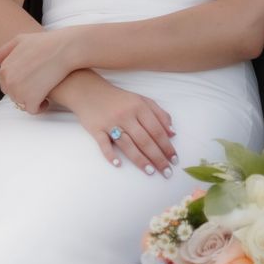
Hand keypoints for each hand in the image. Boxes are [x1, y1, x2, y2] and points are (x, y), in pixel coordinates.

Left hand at [0, 28, 91, 113]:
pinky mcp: (32, 99)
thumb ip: (2, 52)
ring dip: (32, 100)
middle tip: (39, 85)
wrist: (65, 48)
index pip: (5, 84)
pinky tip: (48, 100)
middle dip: (24, 92)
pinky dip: (40, 107)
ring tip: (44, 90)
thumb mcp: (20, 40)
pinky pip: (32, 110)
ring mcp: (19, 91)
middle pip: (12, 95)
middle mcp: (8, 81)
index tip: (32, 79)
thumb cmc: (45, 42)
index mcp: (4, 68)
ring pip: (22, 104)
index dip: (19, 83)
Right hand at [59, 73, 177, 175]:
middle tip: (167, 172)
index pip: (157, 130)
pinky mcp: (96, 129)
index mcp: (139, 107)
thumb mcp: (141, 100)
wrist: (89, 91)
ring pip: (127, 144)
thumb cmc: (119, 99)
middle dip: (158, 157)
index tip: (174, 160)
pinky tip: (118, 164)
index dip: (167, 146)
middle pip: (145, 140)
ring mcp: (110, 122)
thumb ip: (159, 114)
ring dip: (140, 159)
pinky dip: (110, 154)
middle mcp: (126, 115)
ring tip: (151, 172)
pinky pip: (103, 144)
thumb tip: (173, 133)